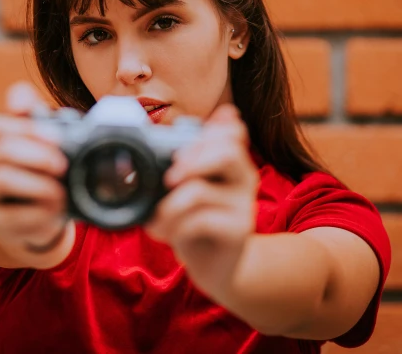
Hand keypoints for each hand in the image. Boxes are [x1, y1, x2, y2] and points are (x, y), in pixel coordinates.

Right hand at [0, 81, 69, 252]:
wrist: (30, 214)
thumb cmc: (34, 168)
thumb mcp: (35, 140)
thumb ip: (28, 112)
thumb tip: (17, 98)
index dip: (28, 130)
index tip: (58, 138)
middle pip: (0, 150)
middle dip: (38, 156)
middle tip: (62, 165)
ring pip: (1, 179)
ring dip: (38, 183)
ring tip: (61, 190)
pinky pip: (11, 214)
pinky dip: (39, 211)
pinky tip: (55, 209)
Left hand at [144, 103, 259, 297]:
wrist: (218, 269)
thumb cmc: (199, 223)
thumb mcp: (191, 190)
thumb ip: (190, 162)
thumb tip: (179, 136)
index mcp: (234, 163)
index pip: (233, 132)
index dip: (207, 133)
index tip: (177, 152)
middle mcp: (245, 179)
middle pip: (227, 152)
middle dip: (189, 161)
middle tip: (168, 180)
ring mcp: (244, 205)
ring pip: (200, 190)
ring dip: (168, 207)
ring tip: (156, 221)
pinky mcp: (238, 231)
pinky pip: (199, 221)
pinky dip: (175, 228)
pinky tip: (167, 236)